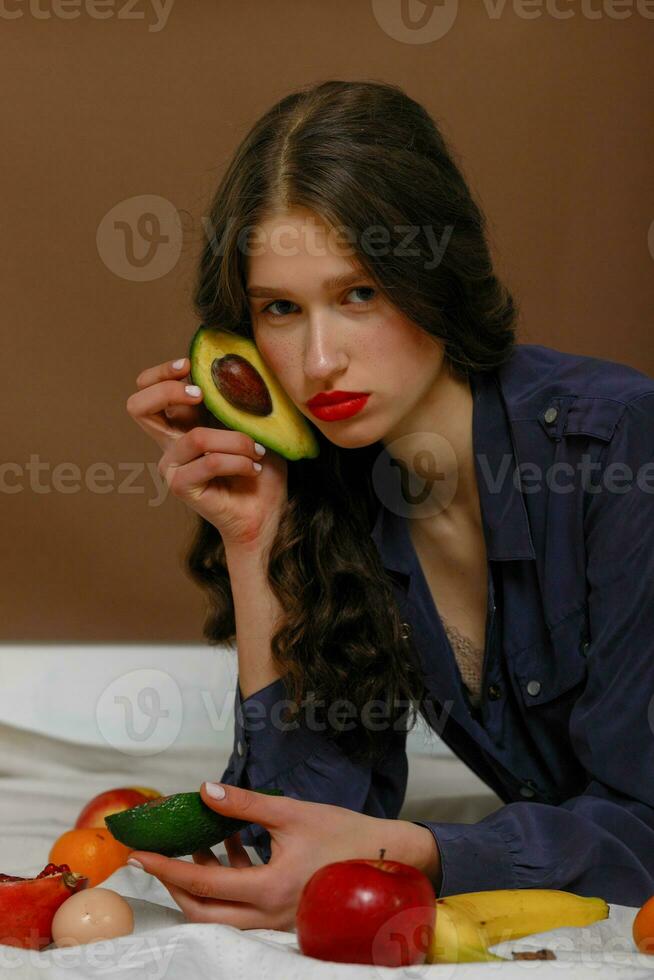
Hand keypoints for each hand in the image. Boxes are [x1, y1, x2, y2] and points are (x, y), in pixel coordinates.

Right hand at [125, 356, 287, 546]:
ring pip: (197, 438)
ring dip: (236, 441)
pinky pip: (210, 462)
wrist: (267, 512)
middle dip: (167, 390)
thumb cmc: (261, 466)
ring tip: (256, 451)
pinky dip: (239, 461)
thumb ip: (234, 398)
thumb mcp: (251, 422)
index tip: (189, 365)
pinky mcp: (181, 487)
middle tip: (202, 395)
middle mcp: (170, 443)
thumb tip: (234, 368)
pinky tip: (253, 468)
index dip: (161, 373)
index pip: (147, 389)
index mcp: (182, 423)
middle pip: (137, 407)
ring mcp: (172, 466)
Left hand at [126, 782, 441, 931]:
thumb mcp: (290, 812)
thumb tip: (205, 790)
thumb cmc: (343, 833)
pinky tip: (228, 843)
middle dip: (174, 884)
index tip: (139, 852)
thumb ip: (244, 804)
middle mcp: (270, 915)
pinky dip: (228, 881)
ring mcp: (278, 921)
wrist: (387, 858)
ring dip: (201, 883)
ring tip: (193, 842)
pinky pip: (243, 907)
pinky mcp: (286, 915)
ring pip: (221, 914)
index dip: (166, 866)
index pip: (202, 883)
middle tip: (157, 856)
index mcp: (269, 889)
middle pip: (203, 911)